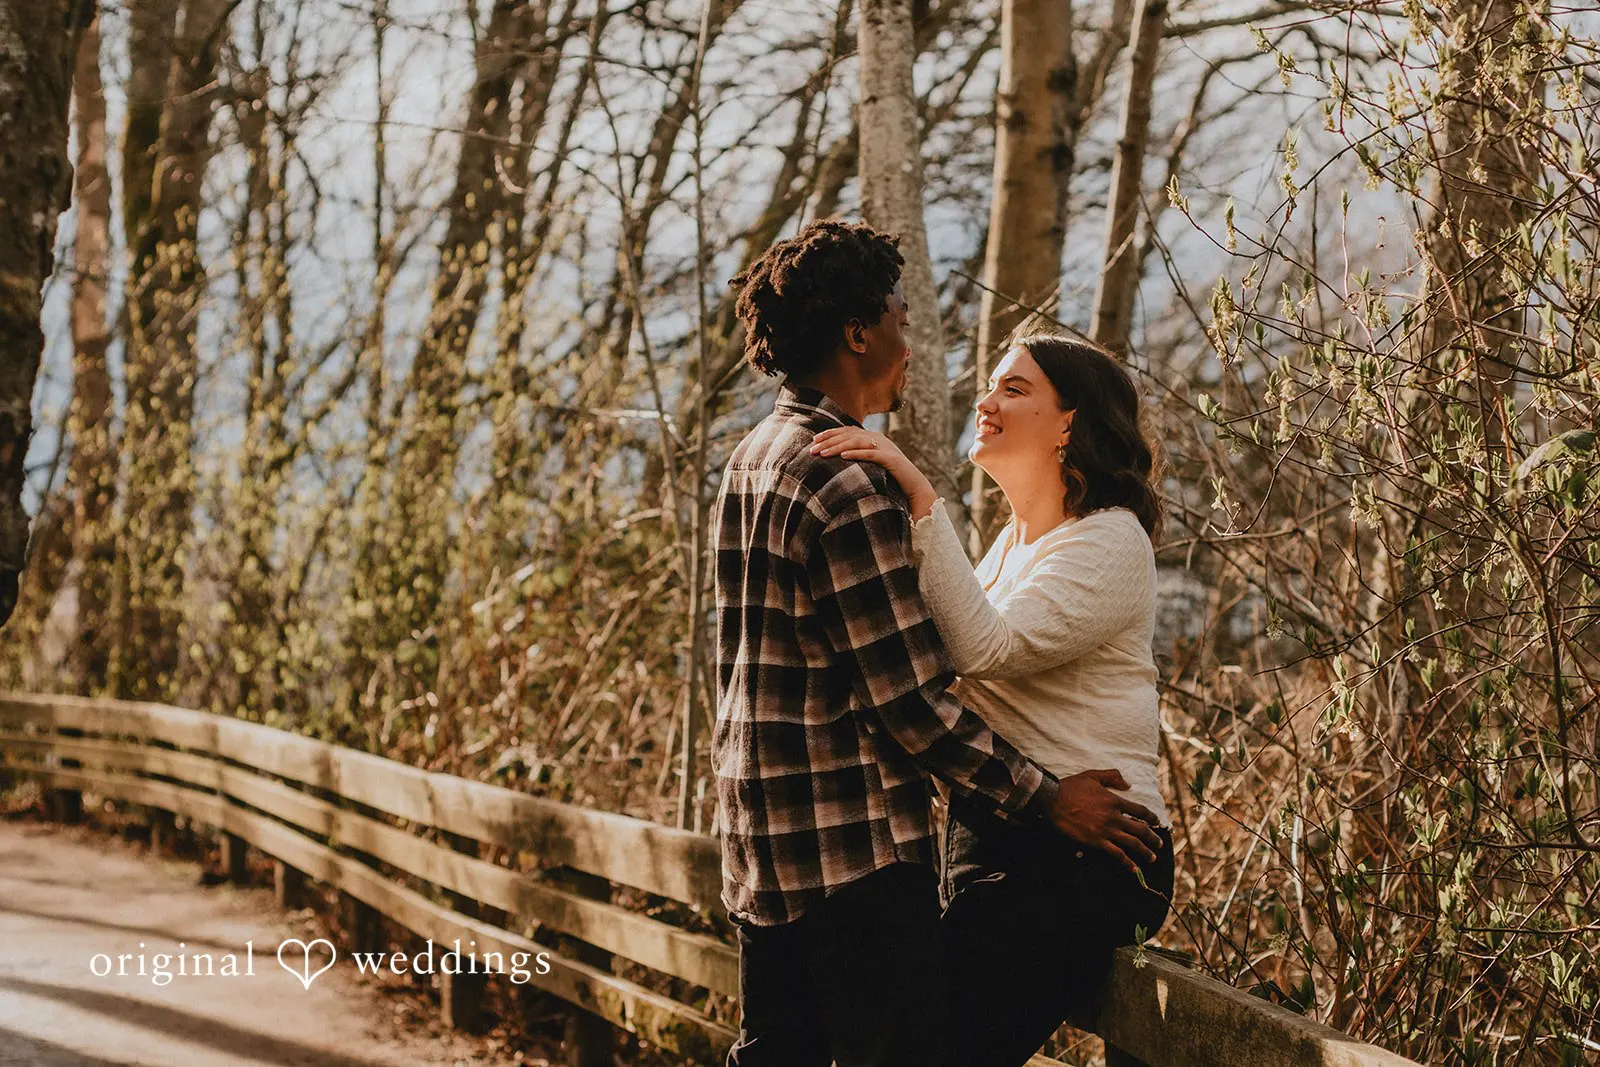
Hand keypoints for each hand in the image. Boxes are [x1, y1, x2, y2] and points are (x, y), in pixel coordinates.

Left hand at [809, 428, 937, 516]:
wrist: (914, 487)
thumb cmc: (891, 478)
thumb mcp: (872, 464)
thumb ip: (859, 457)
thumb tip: (838, 457)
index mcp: (873, 438)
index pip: (847, 431)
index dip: (830, 433)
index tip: (814, 439)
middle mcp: (878, 439)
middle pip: (849, 435)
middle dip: (828, 441)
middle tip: (812, 449)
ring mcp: (885, 448)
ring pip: (857, 442)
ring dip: (837, 447)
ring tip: (822, 453)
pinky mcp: (890, 459)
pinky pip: (870, 454)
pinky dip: (856, 454)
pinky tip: (843, 456)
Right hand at [1044, 769, 1162, 874]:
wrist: (1053, 800)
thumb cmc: (1071, 787)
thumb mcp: (1093, 775)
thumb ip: (1112, 776)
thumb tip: (1128, 784)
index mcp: (1115, 800)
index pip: (1140, 810)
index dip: (1151, 817)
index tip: (1156, 822)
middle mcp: (1114, 817)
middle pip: (1140, 829)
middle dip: (1153, 838)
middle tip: (1159, 844)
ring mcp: (1106, 831)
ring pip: (1132, 843)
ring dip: (1145, 852)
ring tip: (1152, 858)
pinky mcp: (1096, 842)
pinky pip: (1116, 854)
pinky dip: (1127, 862)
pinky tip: (1134, 869)